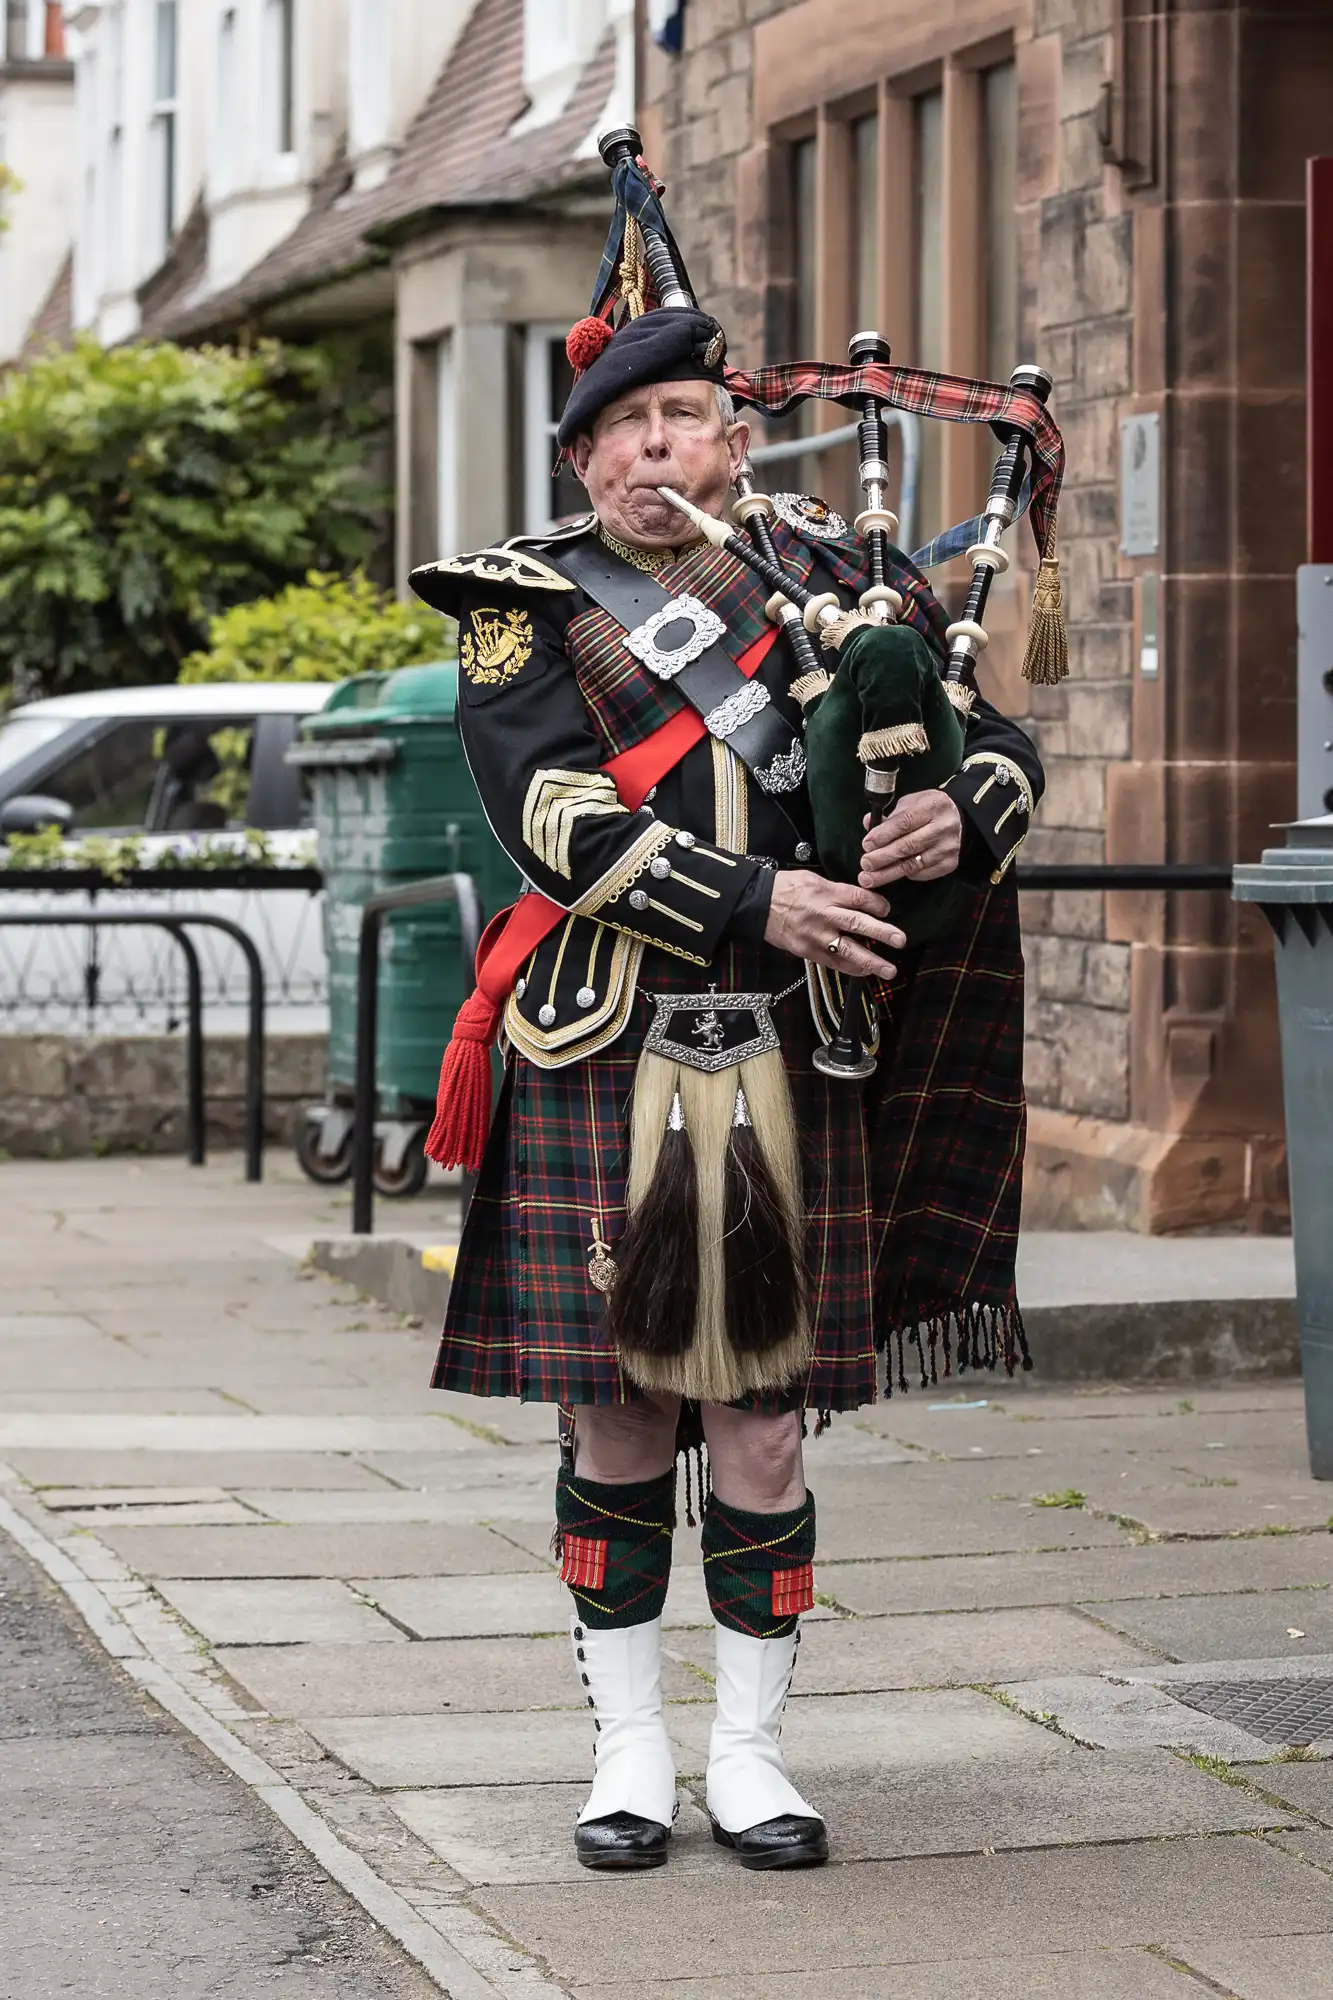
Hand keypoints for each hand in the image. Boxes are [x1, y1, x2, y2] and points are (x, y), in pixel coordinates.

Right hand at [763, 870, 905, 978]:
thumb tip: (861, 900)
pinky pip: (833, 962)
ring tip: (889, 969)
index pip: (859, 898)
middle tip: (900, 940)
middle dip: (882, 932)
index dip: (877, 904)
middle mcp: (823, 914)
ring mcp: (815, 936)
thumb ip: (837, 890)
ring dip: (871, 960)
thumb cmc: (785, 888)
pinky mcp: (807, 951)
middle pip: (857, 923)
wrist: (757, 904)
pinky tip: (865, 972)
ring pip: (847, 949)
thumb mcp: (813, 879)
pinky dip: (851, 968)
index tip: (887, 909)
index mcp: (826, 893)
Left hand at [859, 790, 961, 888]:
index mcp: (932, 806)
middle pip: (908, 846)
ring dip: (888, 873)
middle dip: (883, 857)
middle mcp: (943, 827)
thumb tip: (868, 823)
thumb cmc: (928, 811)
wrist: (959, 822)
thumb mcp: (911, 803)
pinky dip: (904, 875)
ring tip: (869, 878)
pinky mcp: (950, 863)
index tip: (866, 845)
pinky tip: (890, 875)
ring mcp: (948, 847)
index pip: (905, 822)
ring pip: (913, 864)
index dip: (883, 835)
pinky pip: (922, 873)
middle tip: (865, 864)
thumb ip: (890, 816)